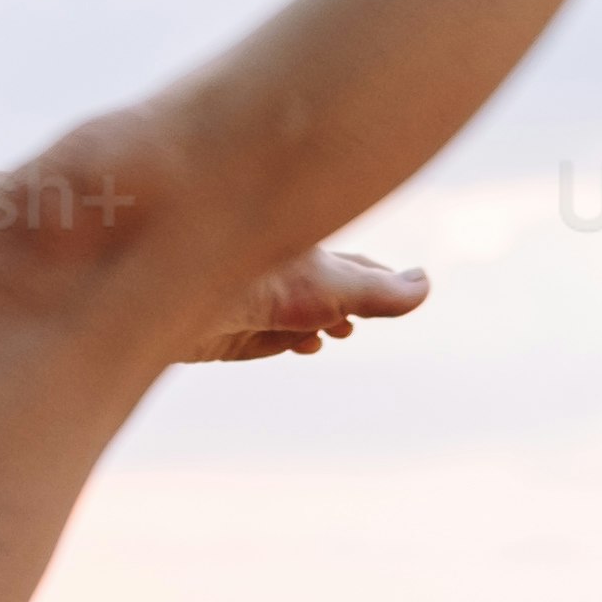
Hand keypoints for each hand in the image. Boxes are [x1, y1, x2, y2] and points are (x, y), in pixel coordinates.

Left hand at [190, 242, 427, 365]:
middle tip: (362, 315)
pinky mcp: (229, 333)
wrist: (177, 295)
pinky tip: (304, 345)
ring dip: (321, 322)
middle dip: (347, 302)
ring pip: (297, 315)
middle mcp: (283, 278)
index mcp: (310, 257)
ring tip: (338, 331)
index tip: (403, 283)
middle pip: (326, 290)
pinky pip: (265, 338)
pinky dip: (289, 339)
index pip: (355, 268)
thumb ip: (378, 293)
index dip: (379, 278)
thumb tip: (424, 285)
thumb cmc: (256, 280)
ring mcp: (256, 306)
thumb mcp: (332, 287)